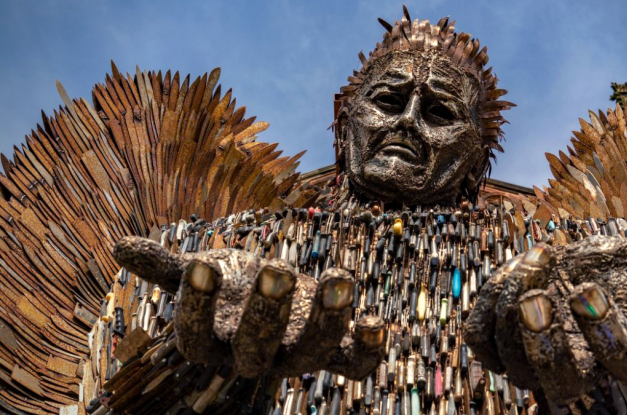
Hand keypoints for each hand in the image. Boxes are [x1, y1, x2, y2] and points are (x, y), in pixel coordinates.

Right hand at [112, 237, 384, 378]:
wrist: (274, 298)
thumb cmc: (232, 287)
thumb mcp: (202, 274)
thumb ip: (168, 266)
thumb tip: (119, 246)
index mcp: (213, 342)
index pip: (194, 338)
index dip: (196, 306)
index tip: (201, 263)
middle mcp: (254, 357)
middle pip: (254, 351)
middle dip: (267, 312)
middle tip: (278, 269)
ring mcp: (296, 357)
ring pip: (310, 355)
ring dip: (327, 320)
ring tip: (339, 276)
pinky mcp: (336, 352)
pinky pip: (355, 364)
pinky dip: (369, 347)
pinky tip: (375, 319)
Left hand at [464, 216, 626, 403]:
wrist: (560, 273)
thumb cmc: (600, 271)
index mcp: (622, 352)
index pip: (622, 363)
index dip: (606, 332)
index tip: (589, 289)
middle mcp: (579, 369)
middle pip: (563, 381)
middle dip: (546, 342)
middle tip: (538, 298)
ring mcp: (533, 365)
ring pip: (516, 358)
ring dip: (516, 308)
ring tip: (534, 261)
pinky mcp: (496, 348)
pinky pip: (482, 343)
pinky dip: (488, 312)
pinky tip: (505, 278)